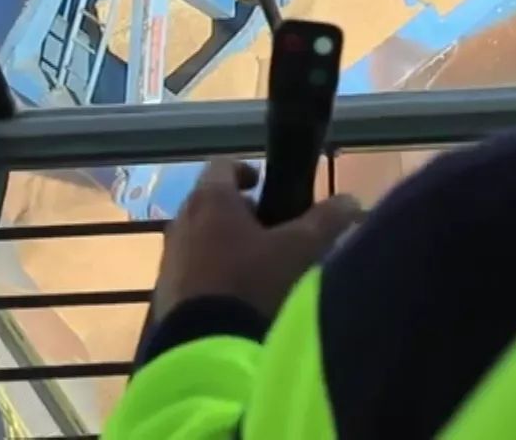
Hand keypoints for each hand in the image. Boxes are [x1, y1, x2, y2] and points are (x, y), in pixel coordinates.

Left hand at [149, 159, 364, 321]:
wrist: (206, 349)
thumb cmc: (254, 284)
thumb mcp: (301, 249)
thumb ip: (327, 220)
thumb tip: (351, 200)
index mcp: (210, 200)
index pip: (222, 165)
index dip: (245, 170)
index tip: (264, 184)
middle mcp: (181, 223)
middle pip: (209, 204)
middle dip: (239, 213)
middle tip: (270, 230)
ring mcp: (169, 260)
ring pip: (199, 239)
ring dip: (224, 245)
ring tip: (257, 269)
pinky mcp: (165, 295)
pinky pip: (191, 273)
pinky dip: (212, 275)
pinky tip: (237, 299)